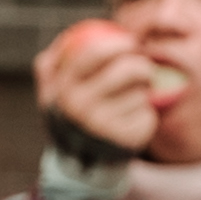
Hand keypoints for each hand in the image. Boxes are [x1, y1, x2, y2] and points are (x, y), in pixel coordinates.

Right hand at [36, 18, 167, 151]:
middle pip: (126, 70)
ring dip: (144, 92)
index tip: (130, 41)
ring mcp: (106, 127)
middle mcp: (83, 110)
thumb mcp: (51, 92)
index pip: (93, 53)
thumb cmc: (72, 115)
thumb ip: (51, 64)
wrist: (84, 163)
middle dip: (141, 64)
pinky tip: (136, 118)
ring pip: (140, 93)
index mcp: (64, 91)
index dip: (116, 43)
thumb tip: (65, 37)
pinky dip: (147, 112)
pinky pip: (148, 113)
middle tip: (145, 66)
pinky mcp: (128, 140)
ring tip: (134, 98)